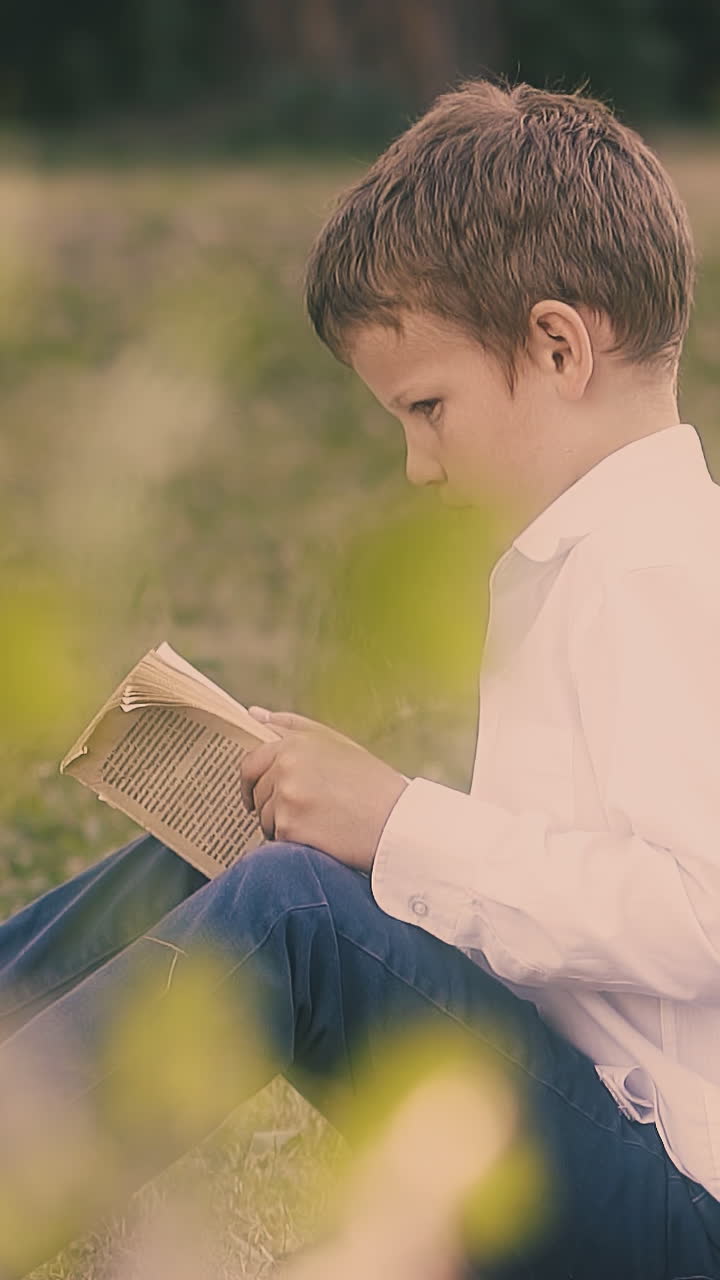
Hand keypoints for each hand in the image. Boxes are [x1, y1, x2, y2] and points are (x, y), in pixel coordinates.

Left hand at [238, 708, 408, 873]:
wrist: (396, 822)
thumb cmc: (371, 783)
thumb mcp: (336, 743)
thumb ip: (291, 727)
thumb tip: (252, 713)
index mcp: (294, 743)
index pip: (251, 763)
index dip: (251, 783)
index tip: (254, 797)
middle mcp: (286, 767)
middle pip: (258, 794)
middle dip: (273, 807)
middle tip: (304, 814)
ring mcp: (286, 798)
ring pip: (266, 819)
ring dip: (283, 826)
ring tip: (318, 825)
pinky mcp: (290, 828)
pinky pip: (277, 839)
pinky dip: (293, 843)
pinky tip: (320, 837)